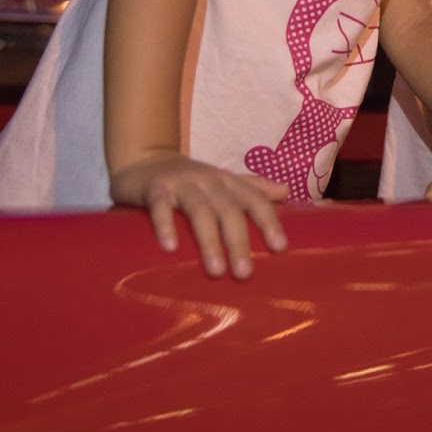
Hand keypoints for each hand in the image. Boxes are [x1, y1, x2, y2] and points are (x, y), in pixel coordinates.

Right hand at [109, 152, 289, 278]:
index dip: (268, 221)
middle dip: (239, 241)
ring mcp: (181, 183)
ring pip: (199, 210)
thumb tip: (287, 191)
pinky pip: (160, 206)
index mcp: (228, 182)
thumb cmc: (190, 180)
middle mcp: (208, 180)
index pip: (254, 199)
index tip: (279, 248)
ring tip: (216, 271)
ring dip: (209, 240)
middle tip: (244, 274)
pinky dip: (165, 225)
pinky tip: (170, 248)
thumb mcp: (222, 182)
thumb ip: (253, 188)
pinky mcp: (154, 188)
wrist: (144, 158)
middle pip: (229, 209)